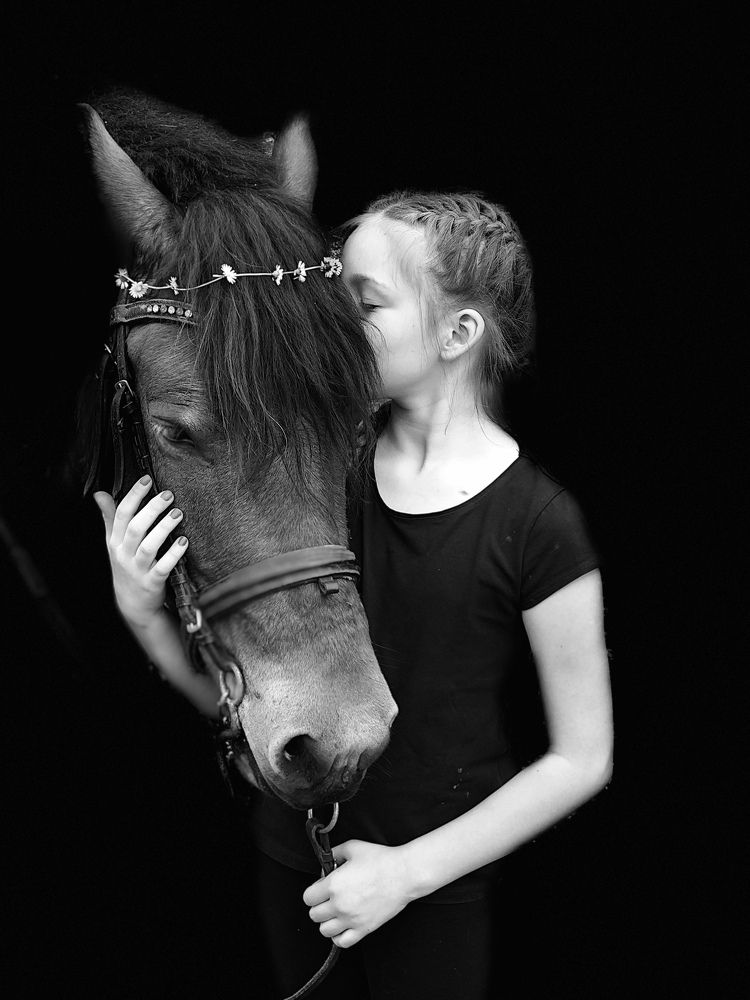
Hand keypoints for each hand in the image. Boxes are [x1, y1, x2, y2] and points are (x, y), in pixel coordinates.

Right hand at [93, 476, 187, 627]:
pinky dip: (173, 554)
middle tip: (169, 494)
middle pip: (135, 527)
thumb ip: (110, 518)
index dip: (134, 495)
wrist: (132, 603)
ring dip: (163, 528)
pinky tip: (184, 542)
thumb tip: (99, 493)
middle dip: (151, 509)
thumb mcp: (114, 543)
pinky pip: (163, 567)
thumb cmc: (126, 565)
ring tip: (178, 513)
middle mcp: (124, 554)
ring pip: (148, 546)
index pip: (121, 514)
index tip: (147, 479)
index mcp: (115, 541)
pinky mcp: (152, 582)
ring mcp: (138, 569)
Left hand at [303, 840, 413, 948]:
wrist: (404, 873)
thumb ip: (334, 853)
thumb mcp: (353, 847)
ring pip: (325, 930)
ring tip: (337, 911)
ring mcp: (351, 919)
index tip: (321, 887)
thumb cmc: (382, 860)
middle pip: (314, 915)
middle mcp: (340, 905)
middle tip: (330, 897)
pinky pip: (342, 942)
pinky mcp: (364, 929)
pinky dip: (339, 936)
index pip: (308, 898)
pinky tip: (344, 924)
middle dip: (319, 905)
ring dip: (328, 921)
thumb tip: (326, 863)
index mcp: (334, 885)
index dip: (314, 891)